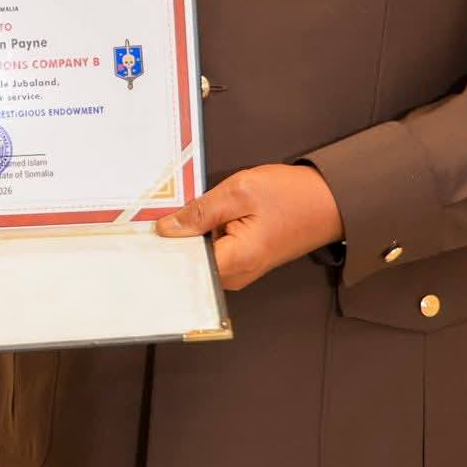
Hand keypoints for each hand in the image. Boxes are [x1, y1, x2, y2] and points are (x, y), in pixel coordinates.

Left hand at [154, 164, 343, 292]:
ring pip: (199, 257)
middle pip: (188, 265)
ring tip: (171, 214)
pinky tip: (195, 219)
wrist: (329, 201)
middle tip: (149, 218)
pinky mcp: (243, 260)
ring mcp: (240, 270)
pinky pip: (212, 252)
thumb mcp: (241, 192)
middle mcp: (236, 275)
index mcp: (235, 261)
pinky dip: (201, 237)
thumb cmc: (292, 196)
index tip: (137, 235)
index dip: (160, 249)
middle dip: (170, 243)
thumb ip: (200, 211)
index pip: (183, 266)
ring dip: (187, 238)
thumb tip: (166, 228)